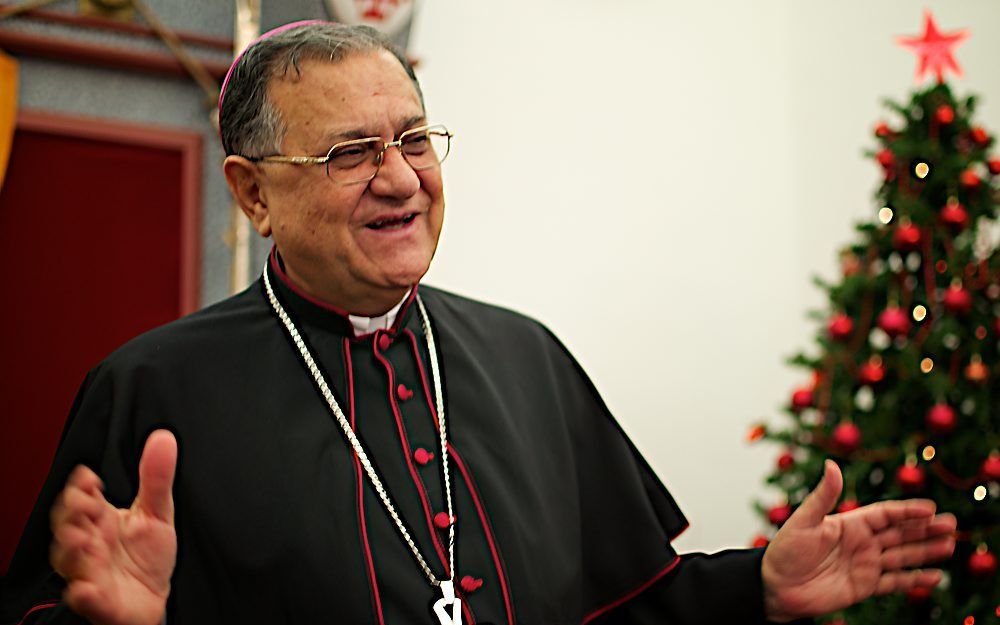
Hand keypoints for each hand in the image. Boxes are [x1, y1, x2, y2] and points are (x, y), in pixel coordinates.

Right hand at [50, 430, 177, 624]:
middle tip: (85, 504)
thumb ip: (157, 478)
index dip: (80, 487)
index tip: (88, 477)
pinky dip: (83, 594)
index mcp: (102, 520)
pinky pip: (85, 598)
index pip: (81, 498)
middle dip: (71, 514)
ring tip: (84, 540)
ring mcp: (91, 572)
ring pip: (69, 561)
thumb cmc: (148, 555)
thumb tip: (163, 439)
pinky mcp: (99, 601)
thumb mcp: (158, 512)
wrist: (154, 597)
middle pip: (67, 525)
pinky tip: (86, 587)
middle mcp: (91, 544)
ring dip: (72, 550)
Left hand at [761, 460, 956, 621]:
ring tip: (950, 546)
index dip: (907, 510)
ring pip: (903, 556)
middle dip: (925, 528)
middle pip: (900, 533)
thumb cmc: (785, 551)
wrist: (776, 587)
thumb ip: (823, 496)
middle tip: (951, 524)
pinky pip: (896, 582)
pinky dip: (915, 580)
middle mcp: (862, 542)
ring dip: (926, 551)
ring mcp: (865, 564)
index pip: (885, 514)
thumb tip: (832, 464)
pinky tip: (935, 576)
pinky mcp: (865, 586)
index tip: (930, 508)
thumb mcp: (803, 520)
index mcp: (849, 523)